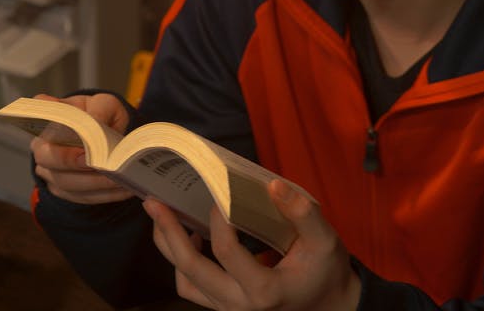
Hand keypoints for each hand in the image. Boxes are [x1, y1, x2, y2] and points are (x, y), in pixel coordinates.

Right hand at [31, 92, 133, 203]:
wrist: (106, 131)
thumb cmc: (101, 114)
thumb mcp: (104, 104)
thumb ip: (100, 110)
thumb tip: (96, 123)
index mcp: (49, 120)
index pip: (39, 121)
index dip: (51, 130)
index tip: (77, 145)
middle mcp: (43, 146)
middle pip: (47, 158)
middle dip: (72, 162)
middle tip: (98, 164)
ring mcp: (50, 171)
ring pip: (66, 182)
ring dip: (95, 183)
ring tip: (121, 179)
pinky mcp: (64, 190)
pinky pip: (81, 197)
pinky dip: (104, 194)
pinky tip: (124, 189)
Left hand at [144, 179, 360, 310]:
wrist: (329, 306)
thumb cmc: (326, 271)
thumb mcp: (324, 240)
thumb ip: (302, 212)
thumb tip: (272, 185)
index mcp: (264, 290)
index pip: (227, 251)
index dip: (218, 219)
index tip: (219, 192)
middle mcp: (239, 305)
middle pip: (191, 270)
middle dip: (169, 233)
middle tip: (154, 202)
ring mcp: (229, 310)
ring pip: (185, 282)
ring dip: (169, 248)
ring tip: (162, 216)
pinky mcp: (225, 307)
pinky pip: (192, 288)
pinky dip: (182, 263)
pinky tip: (190, 236)